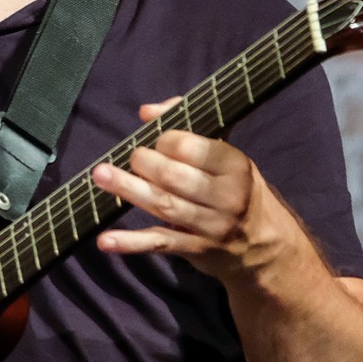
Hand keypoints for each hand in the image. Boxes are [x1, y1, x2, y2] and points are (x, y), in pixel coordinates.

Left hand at [91, 97, 262, 284]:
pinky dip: (130, 243)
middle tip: (132, 158)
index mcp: (235, 165)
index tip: (157, 141)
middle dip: (143, 162)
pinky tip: (105, 241)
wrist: (262, 244)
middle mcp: (226, 196)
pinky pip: (159, 243)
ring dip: (128, 190)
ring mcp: (211, 226)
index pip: (190, 147)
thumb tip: (146, 111)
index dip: (164, 140)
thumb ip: (187, 125)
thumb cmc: (234, 187)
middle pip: (172, 176)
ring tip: (100, 176)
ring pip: (163, 205)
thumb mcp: (224, 154)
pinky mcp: (195, 250)